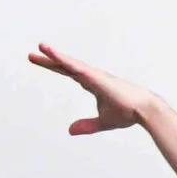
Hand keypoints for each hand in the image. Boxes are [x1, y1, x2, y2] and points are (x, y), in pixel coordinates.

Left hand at [28, 44, 153, 135]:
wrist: (144, 110)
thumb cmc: (128, 113)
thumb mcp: (102, 122)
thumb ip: (87, 125)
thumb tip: (70, 131)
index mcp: (93, 84)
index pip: (68, 73)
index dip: (54, 67)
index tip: (40, 61)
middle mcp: (92, 76)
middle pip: (65, 65)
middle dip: (49, 59)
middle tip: (32, 54)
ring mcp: (94, 75)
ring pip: (70, 63)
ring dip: (55, 55)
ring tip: (40, 47)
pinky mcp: (96, 77)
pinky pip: (77, 67)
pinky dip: (65, 60)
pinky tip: (54, 55)